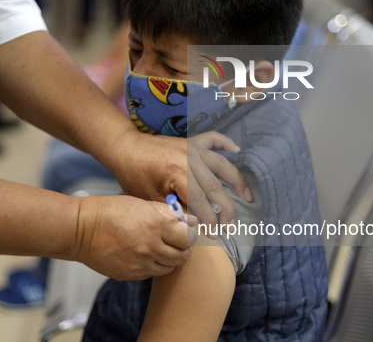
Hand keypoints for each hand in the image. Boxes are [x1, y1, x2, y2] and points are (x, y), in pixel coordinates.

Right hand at [73, 195, 195, 280]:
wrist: (80, 230)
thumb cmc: (108, 211)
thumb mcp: (141, 203)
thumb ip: (167, 213)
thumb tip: (189, 220)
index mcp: (155, 224)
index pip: (189, 236)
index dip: (190, 234)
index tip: (188, 231)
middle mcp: (150, 246)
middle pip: (182, 255)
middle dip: (183, 248)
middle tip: (177, 241)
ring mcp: (140, 263)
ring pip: (169, 267)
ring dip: (170, 258)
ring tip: (161, 247)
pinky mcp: (131, 274)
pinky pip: (152, 273)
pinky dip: (154, 265)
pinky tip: (145, 253)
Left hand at [111, 130, 250, 225]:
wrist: (125, 148)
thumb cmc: (134, 175)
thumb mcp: (151, 199)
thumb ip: (174, 210)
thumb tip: (195, 223)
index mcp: (178, 173)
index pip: (201, 202)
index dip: (209, 221)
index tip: (214, 234)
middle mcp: (190, 158)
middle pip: (215, 186)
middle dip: (226, 209)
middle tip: (230, 225)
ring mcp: (192, 147)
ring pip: (222, 165)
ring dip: (237, 181)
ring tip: (247, 196)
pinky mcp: (191, 141)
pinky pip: (214, 139)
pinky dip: (226, 143)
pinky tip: (236, 149)